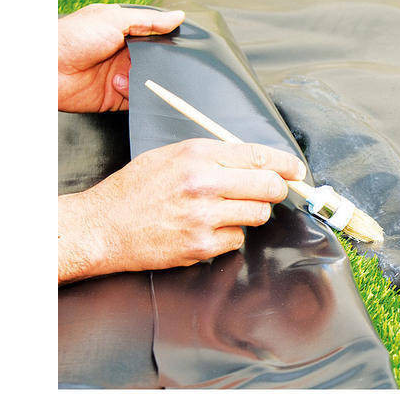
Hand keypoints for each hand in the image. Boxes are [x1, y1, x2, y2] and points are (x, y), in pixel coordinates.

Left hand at [58, 3, 184, 111]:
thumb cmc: (70, 37)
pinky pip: (136, 101)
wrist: (44, 68)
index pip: (155, 38)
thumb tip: (176, 17)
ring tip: (127, 73)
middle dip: (158, 65)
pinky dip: (135, 96)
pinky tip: (119, 85)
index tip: (177, 47)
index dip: (166, 43)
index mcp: (124, 32)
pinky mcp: (115, 98)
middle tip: (155, 63)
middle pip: (155, 63)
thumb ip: (148, 20)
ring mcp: (119, 76)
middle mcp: (123, 55)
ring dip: (145, 81)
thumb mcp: (114, 19)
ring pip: (149, 83)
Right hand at [58, 139, 306, 282]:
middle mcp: (203, 183)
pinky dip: (229, 235)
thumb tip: (253, 159)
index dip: (285, 163)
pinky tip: (208, 228)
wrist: (104, 226)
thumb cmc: (134, 190)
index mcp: (197, 154)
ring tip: (228, 209)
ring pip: (257, 214)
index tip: (295, 169)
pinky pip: (237, 239)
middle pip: (268, 186)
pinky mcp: (201, 245)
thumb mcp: (170, 155)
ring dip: (252, 212)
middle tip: (273, 191)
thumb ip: (212, 155)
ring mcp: (204, 217)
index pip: (258, 154)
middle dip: (276, 189)